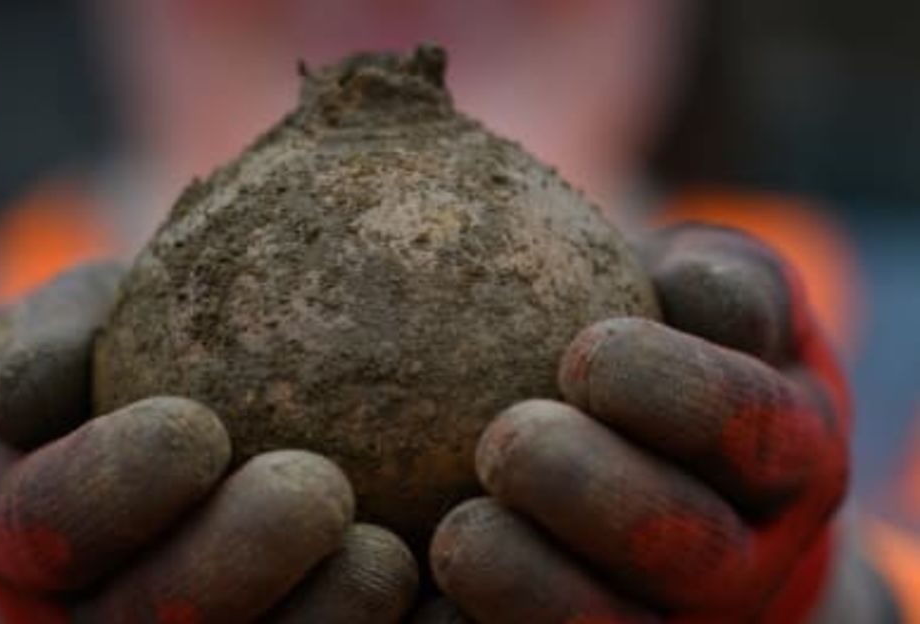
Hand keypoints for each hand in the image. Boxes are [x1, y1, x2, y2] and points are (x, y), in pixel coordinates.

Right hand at [0, 263, 418, 622]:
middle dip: (225, 566)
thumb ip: (49, 340)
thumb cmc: (130, 355)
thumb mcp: (79, 323)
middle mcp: (102, 607)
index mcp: (41, 524)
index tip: (197, 429)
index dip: (111, 487)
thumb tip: (29, 393)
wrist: (210, 419)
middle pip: (142, 620)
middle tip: (315, 491)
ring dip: (316, 621)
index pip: (47, 521)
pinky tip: (454, 600)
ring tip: (390, 560)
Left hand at [429, 225, 849, 622]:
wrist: (659, 458)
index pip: (751, 426)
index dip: (677, 394)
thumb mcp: (714, 288)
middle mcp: (744, 552)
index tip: (587, 357)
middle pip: (690, 550)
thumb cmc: (673, 338)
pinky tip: (421, 594)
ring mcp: (672, 616)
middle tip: (509, 442)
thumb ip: (724, 282)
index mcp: (787, 449)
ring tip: (458, 536)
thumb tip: (688, 282)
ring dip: (533, 588)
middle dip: (598, 496)